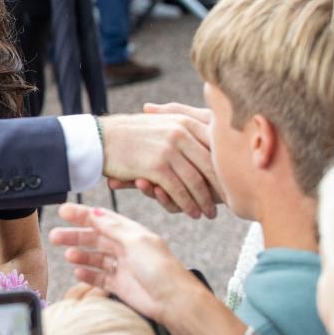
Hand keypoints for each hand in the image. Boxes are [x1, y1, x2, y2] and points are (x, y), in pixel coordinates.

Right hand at [50, 203, 193, 323]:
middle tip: (55, 236)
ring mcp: (122, 267)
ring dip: (79, 254)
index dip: (82, 214)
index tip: (64, 211)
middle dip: (74, 235)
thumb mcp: (136, 241)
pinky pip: (99, 277)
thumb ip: (113, 228)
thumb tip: (95, 212)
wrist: (174, 301)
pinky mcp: (120, 285)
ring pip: (94, 257)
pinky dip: (87, 274)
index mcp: (131, 233)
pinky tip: (78, 272)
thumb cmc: (161, 269)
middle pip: (94, 237)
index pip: (102, 219)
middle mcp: (125, 248)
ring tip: (68, 256)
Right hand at [100, 112, 221, 218]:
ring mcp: (170, 149)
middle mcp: (181, 132)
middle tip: (225, 204)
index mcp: (186, 121)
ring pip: (197, 181)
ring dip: (204, 201)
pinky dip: (187, 204)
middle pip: (211, 165)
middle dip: (219, 188)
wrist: (100, 138)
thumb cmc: (130, 133)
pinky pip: (179, 190)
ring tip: (208, 213)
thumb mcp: (162, 123)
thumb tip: (212, 142)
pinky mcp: (157, 166)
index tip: (233, 182)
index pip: (216, 146)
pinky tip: (191, 212)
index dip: (227, 166)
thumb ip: (186, 128)